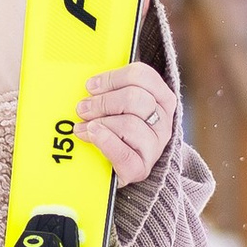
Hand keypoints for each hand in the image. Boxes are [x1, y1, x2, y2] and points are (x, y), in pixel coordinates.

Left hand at [75, 61, 178, 184]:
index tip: (91, 86)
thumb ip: (112, 91)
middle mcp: (163, 122)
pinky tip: (92, 135)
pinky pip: (124, 154)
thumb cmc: (118, 132)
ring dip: (100, 123)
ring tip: (83, 127)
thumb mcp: (120, 107)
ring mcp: (155, 147)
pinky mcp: (141, 169)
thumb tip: (91, 84)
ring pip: (130, 124)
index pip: (142, 76)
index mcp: (162, 99)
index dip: (113, 78)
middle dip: (103, 102)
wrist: (116, 170)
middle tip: (83, 108)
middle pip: (136, 99)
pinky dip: (105, 141)